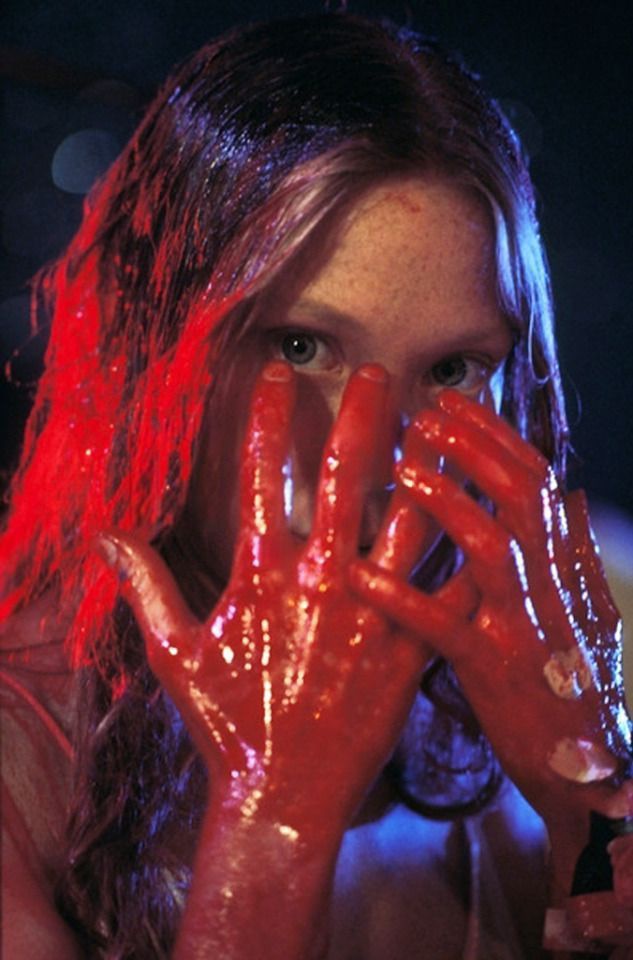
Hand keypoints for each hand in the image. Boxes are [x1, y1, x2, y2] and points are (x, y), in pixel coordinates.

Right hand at [97, 362, 432, 831]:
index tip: (277, 374)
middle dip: (361, 418)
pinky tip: (482, 510)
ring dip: (424, 463)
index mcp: (263, 575)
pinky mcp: (411, 645)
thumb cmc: (227, 725)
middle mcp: (321, 580)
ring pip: (408, 518)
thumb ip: (146, 586)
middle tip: (378, 374)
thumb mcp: (172, 654)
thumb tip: (107, 536)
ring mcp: (373, 611)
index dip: (268, 418)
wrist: (285, 795)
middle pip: (345, 478)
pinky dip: (464, 544)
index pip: (261, 476)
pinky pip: (447, 585)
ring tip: (441, 422)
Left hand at [350, 390, 631, 851]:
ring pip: (493, 547)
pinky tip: (362, 579)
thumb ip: (572, 550)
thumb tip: (570, 493)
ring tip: (404, 468)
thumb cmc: (577, 685)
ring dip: (450, 502)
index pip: (538, 480)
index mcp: (567, 566)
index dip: (497, 435)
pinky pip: (446, 629)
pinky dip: (404, 602)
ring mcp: (525, 627)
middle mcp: (551, 586)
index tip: (457, 401)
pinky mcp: (493, 671)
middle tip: (425, 412)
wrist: (593, 771)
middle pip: (520, 495)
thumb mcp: (589, 609)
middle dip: (474, 446)